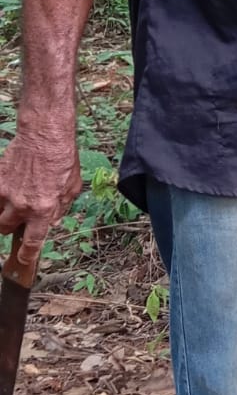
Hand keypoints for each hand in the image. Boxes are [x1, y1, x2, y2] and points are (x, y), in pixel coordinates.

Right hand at [0, 122, 81, 269]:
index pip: (32, 242)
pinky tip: (10, 185)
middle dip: (11, 227)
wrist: (44, 134)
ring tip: (14, 200)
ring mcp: (6, 193)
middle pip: (5, 229)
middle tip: (18, 217)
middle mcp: (22, 205)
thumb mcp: (73, 187)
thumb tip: (52, 222)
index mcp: (44, 210)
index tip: (23, 260)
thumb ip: (61, 208)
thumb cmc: (62, 158)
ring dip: (3, 212)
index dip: (27, 255)